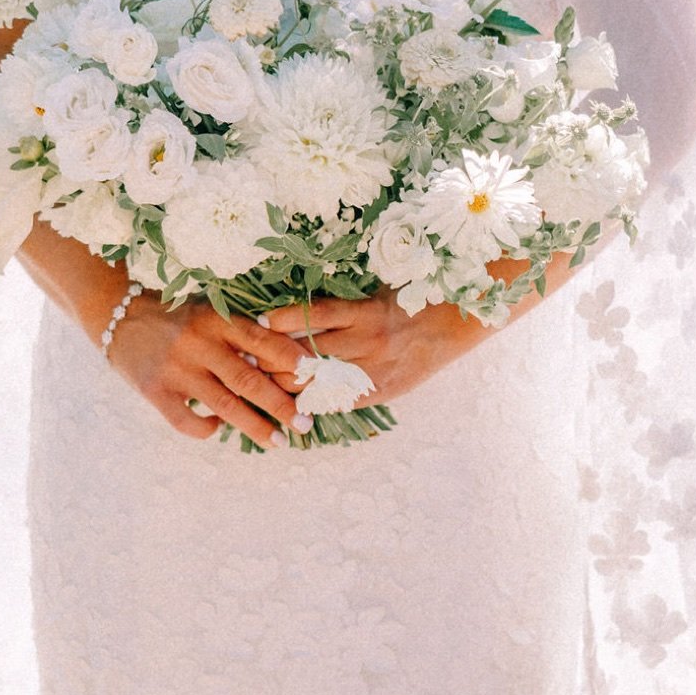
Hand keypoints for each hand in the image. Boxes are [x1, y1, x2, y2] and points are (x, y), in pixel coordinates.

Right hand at [106, 296, 309, 448]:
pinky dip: (208, 429)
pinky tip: (217, 427)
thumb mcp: (209, 312)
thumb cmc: (176, 316)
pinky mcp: (155, 391)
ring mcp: (177, 369)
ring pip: (225, 406)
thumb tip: (287, 364)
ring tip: (279, 441)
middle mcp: (199, 343)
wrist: (118, 316)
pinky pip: (188, 421)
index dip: (292, 360)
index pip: (263, 341)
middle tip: (304, 424)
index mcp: (217, 319)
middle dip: (282, 405)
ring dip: (256, 427)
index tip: (315, 377)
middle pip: (250, 381)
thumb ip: (240, 334)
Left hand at [264, 290, 487, 407]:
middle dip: (274, 359)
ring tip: (257, 384)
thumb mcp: (375, 291)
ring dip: (287, 384)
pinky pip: (340, 400)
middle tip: (243, 359)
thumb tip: (293, 308)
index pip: (314, 316)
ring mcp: (374, 369)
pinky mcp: (380, 390)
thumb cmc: (409, 301)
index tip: (256, 322)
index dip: (282, 320)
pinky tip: (291, 403)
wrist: (451, 326)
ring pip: (321, 381)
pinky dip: (314, 402)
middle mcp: (367, 341)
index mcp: (364, 311)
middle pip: (310, 354)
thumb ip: (340, 303)